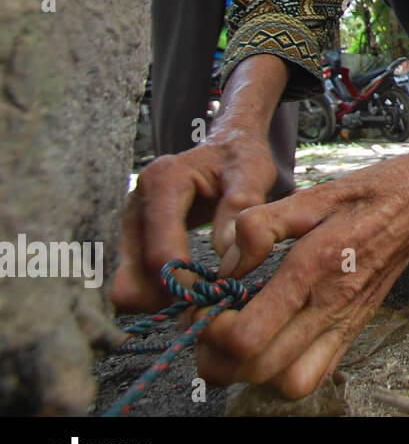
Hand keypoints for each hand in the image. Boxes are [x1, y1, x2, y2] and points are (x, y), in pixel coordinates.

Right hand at [111, 126, 277, 313]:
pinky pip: (127, 280)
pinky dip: (152, 293)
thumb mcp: (252, 173)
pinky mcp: (127, 236)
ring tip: (196, 291)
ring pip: (122, 285)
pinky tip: (182, 286)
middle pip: (131, 276)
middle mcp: (134, 202)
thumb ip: (240, 209)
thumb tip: (228, 260)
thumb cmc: (240, 158)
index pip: (160, 252)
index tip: (212, 295)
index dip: (184, 282)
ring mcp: (125, 221)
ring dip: (157, 299)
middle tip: (203, 298)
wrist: (225, 144)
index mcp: (162, 182)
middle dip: (166, 296)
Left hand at [191, 101, 408, 398]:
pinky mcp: (356, 328)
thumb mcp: (310, 194)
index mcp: (314, 267)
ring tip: (242, 336)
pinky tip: (275, 341)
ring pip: (288, 383)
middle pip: (258, 370)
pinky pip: (317, 375)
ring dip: (253, 370)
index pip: (247, 335)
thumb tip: (226, 264)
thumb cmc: (367, 194)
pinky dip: (286, 372)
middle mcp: (332, 304)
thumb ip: (261, 226)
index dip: (209, 331)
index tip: (204, 306)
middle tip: (213, 325)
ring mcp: (347, 322)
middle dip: (219, 356)